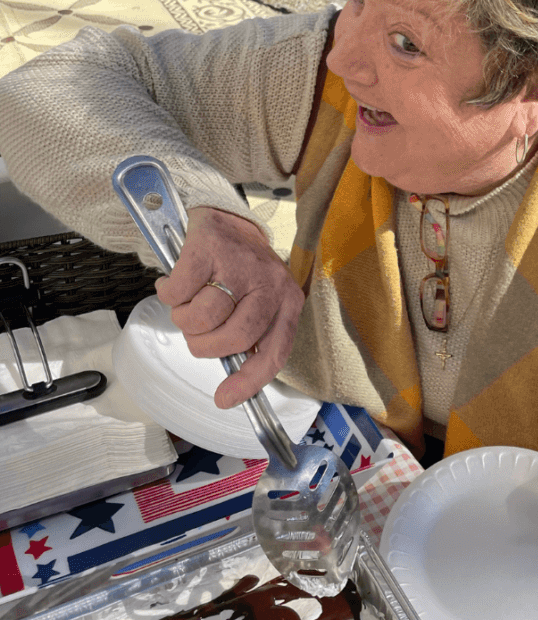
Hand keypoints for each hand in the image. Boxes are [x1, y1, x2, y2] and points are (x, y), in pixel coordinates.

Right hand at [154, 206, 302, 409]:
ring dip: (185, 320)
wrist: (225, 220)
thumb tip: (232, 385)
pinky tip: (175, 285)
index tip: (224, 399)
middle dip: (205, 346)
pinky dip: (169, 295)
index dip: (249, 380)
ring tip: (189, 304)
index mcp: (287, 303)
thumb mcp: (258, 303)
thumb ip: (251, 337)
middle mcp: (270, 284)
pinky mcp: (208, 250)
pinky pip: (178, 293)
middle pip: (235, 338)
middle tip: (197, 334)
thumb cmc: (240, 272)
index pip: (274, 352)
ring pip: (202, 318)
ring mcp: (239, 266)